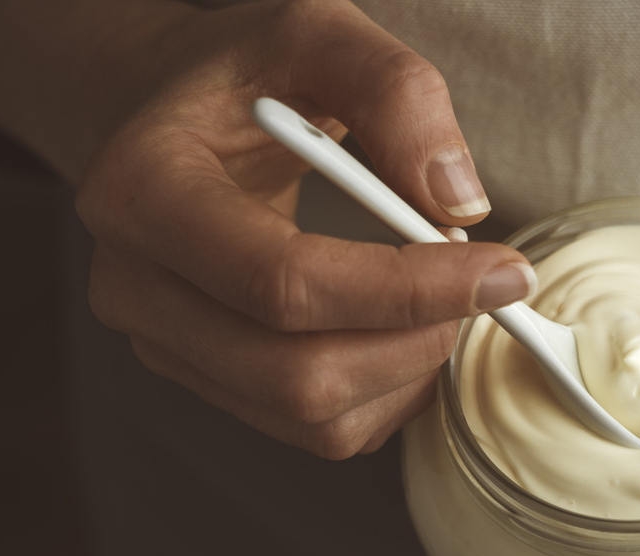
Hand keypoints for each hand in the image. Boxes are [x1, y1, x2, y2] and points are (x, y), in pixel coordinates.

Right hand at [74, 0, 534, 457]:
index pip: (284, 281)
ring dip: (411, 371)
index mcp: (146, 194)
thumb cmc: (243, 79)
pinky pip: (322, 432)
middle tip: (477, 285)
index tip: (501, 272)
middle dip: (417, 339)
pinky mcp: (213, 383)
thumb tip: (458, 202)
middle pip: (298, 373)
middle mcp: (138, 290)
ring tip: (441, 299)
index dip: (407, 289)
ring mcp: (169, 348)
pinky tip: (406, 331)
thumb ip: (395, 94)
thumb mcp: (316, 35)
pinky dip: (391, 393)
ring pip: (316, 416)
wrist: (171, 124)